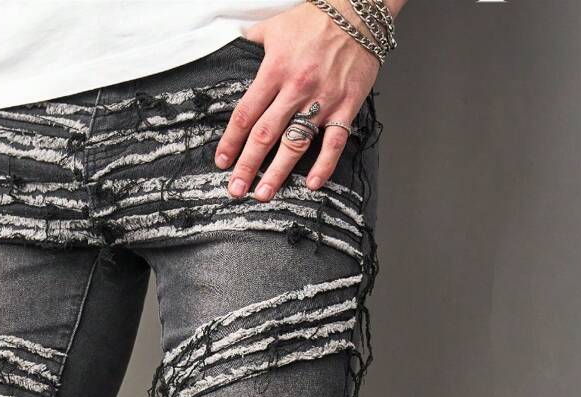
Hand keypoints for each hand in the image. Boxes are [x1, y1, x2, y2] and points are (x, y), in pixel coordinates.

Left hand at [216, 3, 379, 200]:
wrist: (358, 9)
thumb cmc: (315, 19)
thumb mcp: (275, 27)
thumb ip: (252, 44)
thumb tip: (231, 48)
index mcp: (274, 71)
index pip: (245, 114)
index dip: (231, 141)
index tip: (222, 162)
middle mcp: (296, 89)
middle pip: (265, 135)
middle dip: (247, 166)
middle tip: (235, 190)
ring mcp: (322, 100)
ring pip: (294, 143)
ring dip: (277, 173)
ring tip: (263, 194)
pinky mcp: (346, 105)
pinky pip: (334, 142)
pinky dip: (324, 165)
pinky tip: (311, 183)